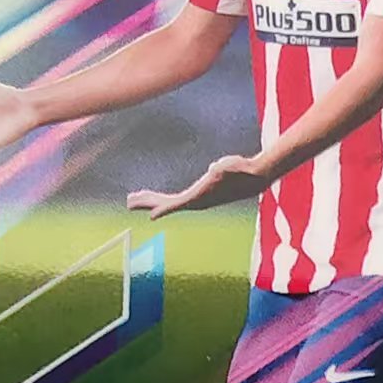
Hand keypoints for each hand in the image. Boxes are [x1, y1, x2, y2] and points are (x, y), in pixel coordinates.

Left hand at [127, 154, 269, 219]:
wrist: (254, 177)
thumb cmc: (242, 168)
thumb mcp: (233, 165)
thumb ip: (225, 167)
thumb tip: (215, 168)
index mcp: (202, 196)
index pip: (179, 204)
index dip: (164, 210)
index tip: (150, 217)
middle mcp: (197, 201)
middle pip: (167, 204)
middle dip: (148, 203)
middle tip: (129, 201)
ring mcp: (196, 200)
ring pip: (168, 202)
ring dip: (150, 201)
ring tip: (132, 198)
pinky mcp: (198, 196)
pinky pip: (174, 199)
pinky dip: (161, 199)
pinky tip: (151, 198)